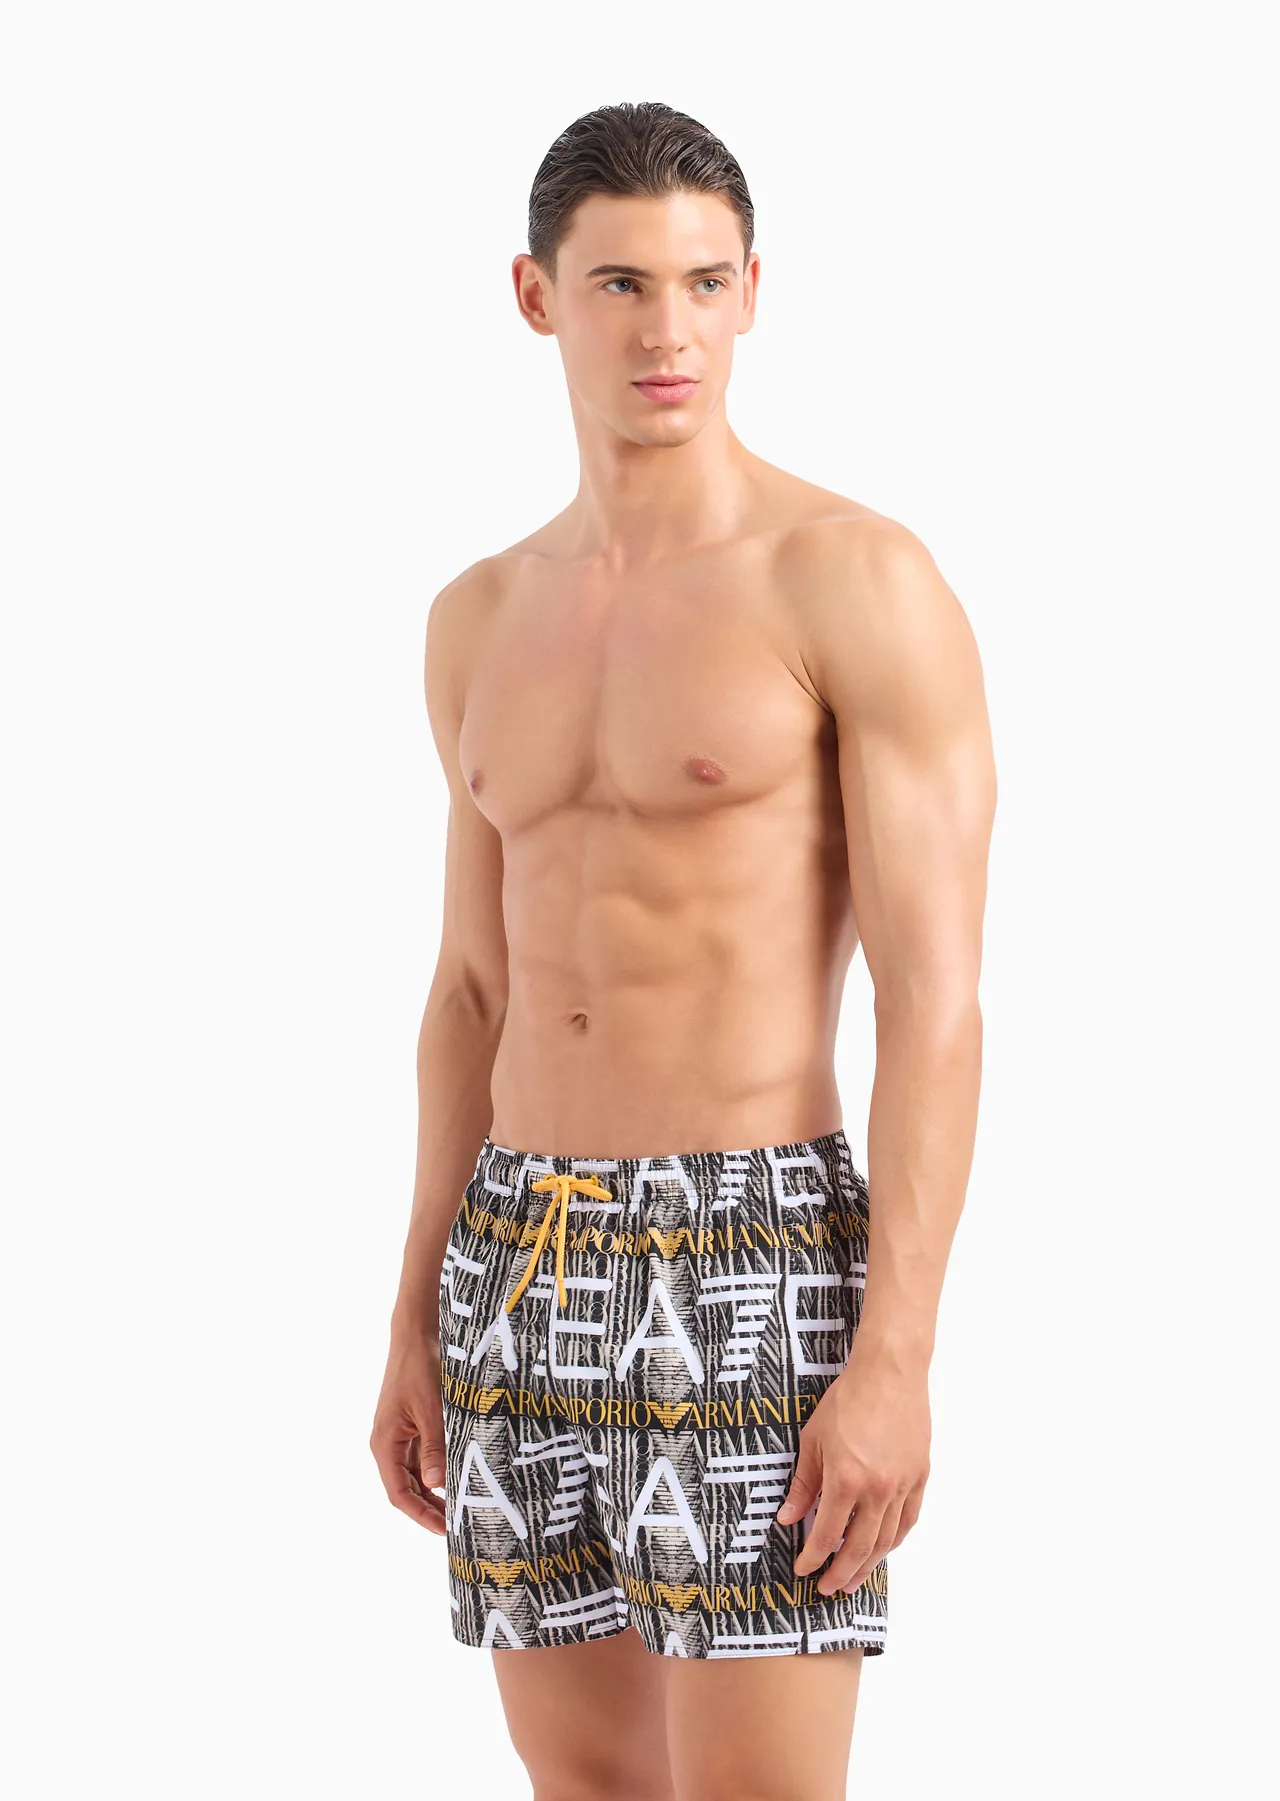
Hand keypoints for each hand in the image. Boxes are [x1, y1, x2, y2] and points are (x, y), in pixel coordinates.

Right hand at [370, 1337, 446, 1534]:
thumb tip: (435, 1486)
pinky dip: (437, 1469)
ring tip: (459, 1506)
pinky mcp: (411, 1424)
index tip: (443, 1530)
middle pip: (406, 1488)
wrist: (416, 1334)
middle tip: (456, 1524)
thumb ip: (433, 1448)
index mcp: (385, 1443)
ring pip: (415, 1474)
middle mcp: (388, 1443)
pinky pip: (422, 1457)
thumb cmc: (420, 1368)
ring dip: (433, 1491)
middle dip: (429, 1508)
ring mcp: (399, 1434)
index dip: (420, 1515)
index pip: (399, 1494)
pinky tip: (455, 1475)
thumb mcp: (432, 1410)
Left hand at [776, 1342, 930, 1593]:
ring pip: (886, 1540)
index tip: (803, 1570)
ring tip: (853, 1580)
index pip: (827, 1535)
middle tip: (828, 1589)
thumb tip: (787, 1519)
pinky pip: (908, 1520)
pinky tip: (883, 1549)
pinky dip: (895, 1540)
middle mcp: (877, 1490)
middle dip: (841, 1574)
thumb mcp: (812, 1440)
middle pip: (859, 1548)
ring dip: (868, 1565)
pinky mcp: (919, 1477)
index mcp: (846, 1480)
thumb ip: (803, 1486)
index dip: (813, 1558)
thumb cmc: (847, 1400)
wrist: (889, 1373)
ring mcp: (902, 1485)